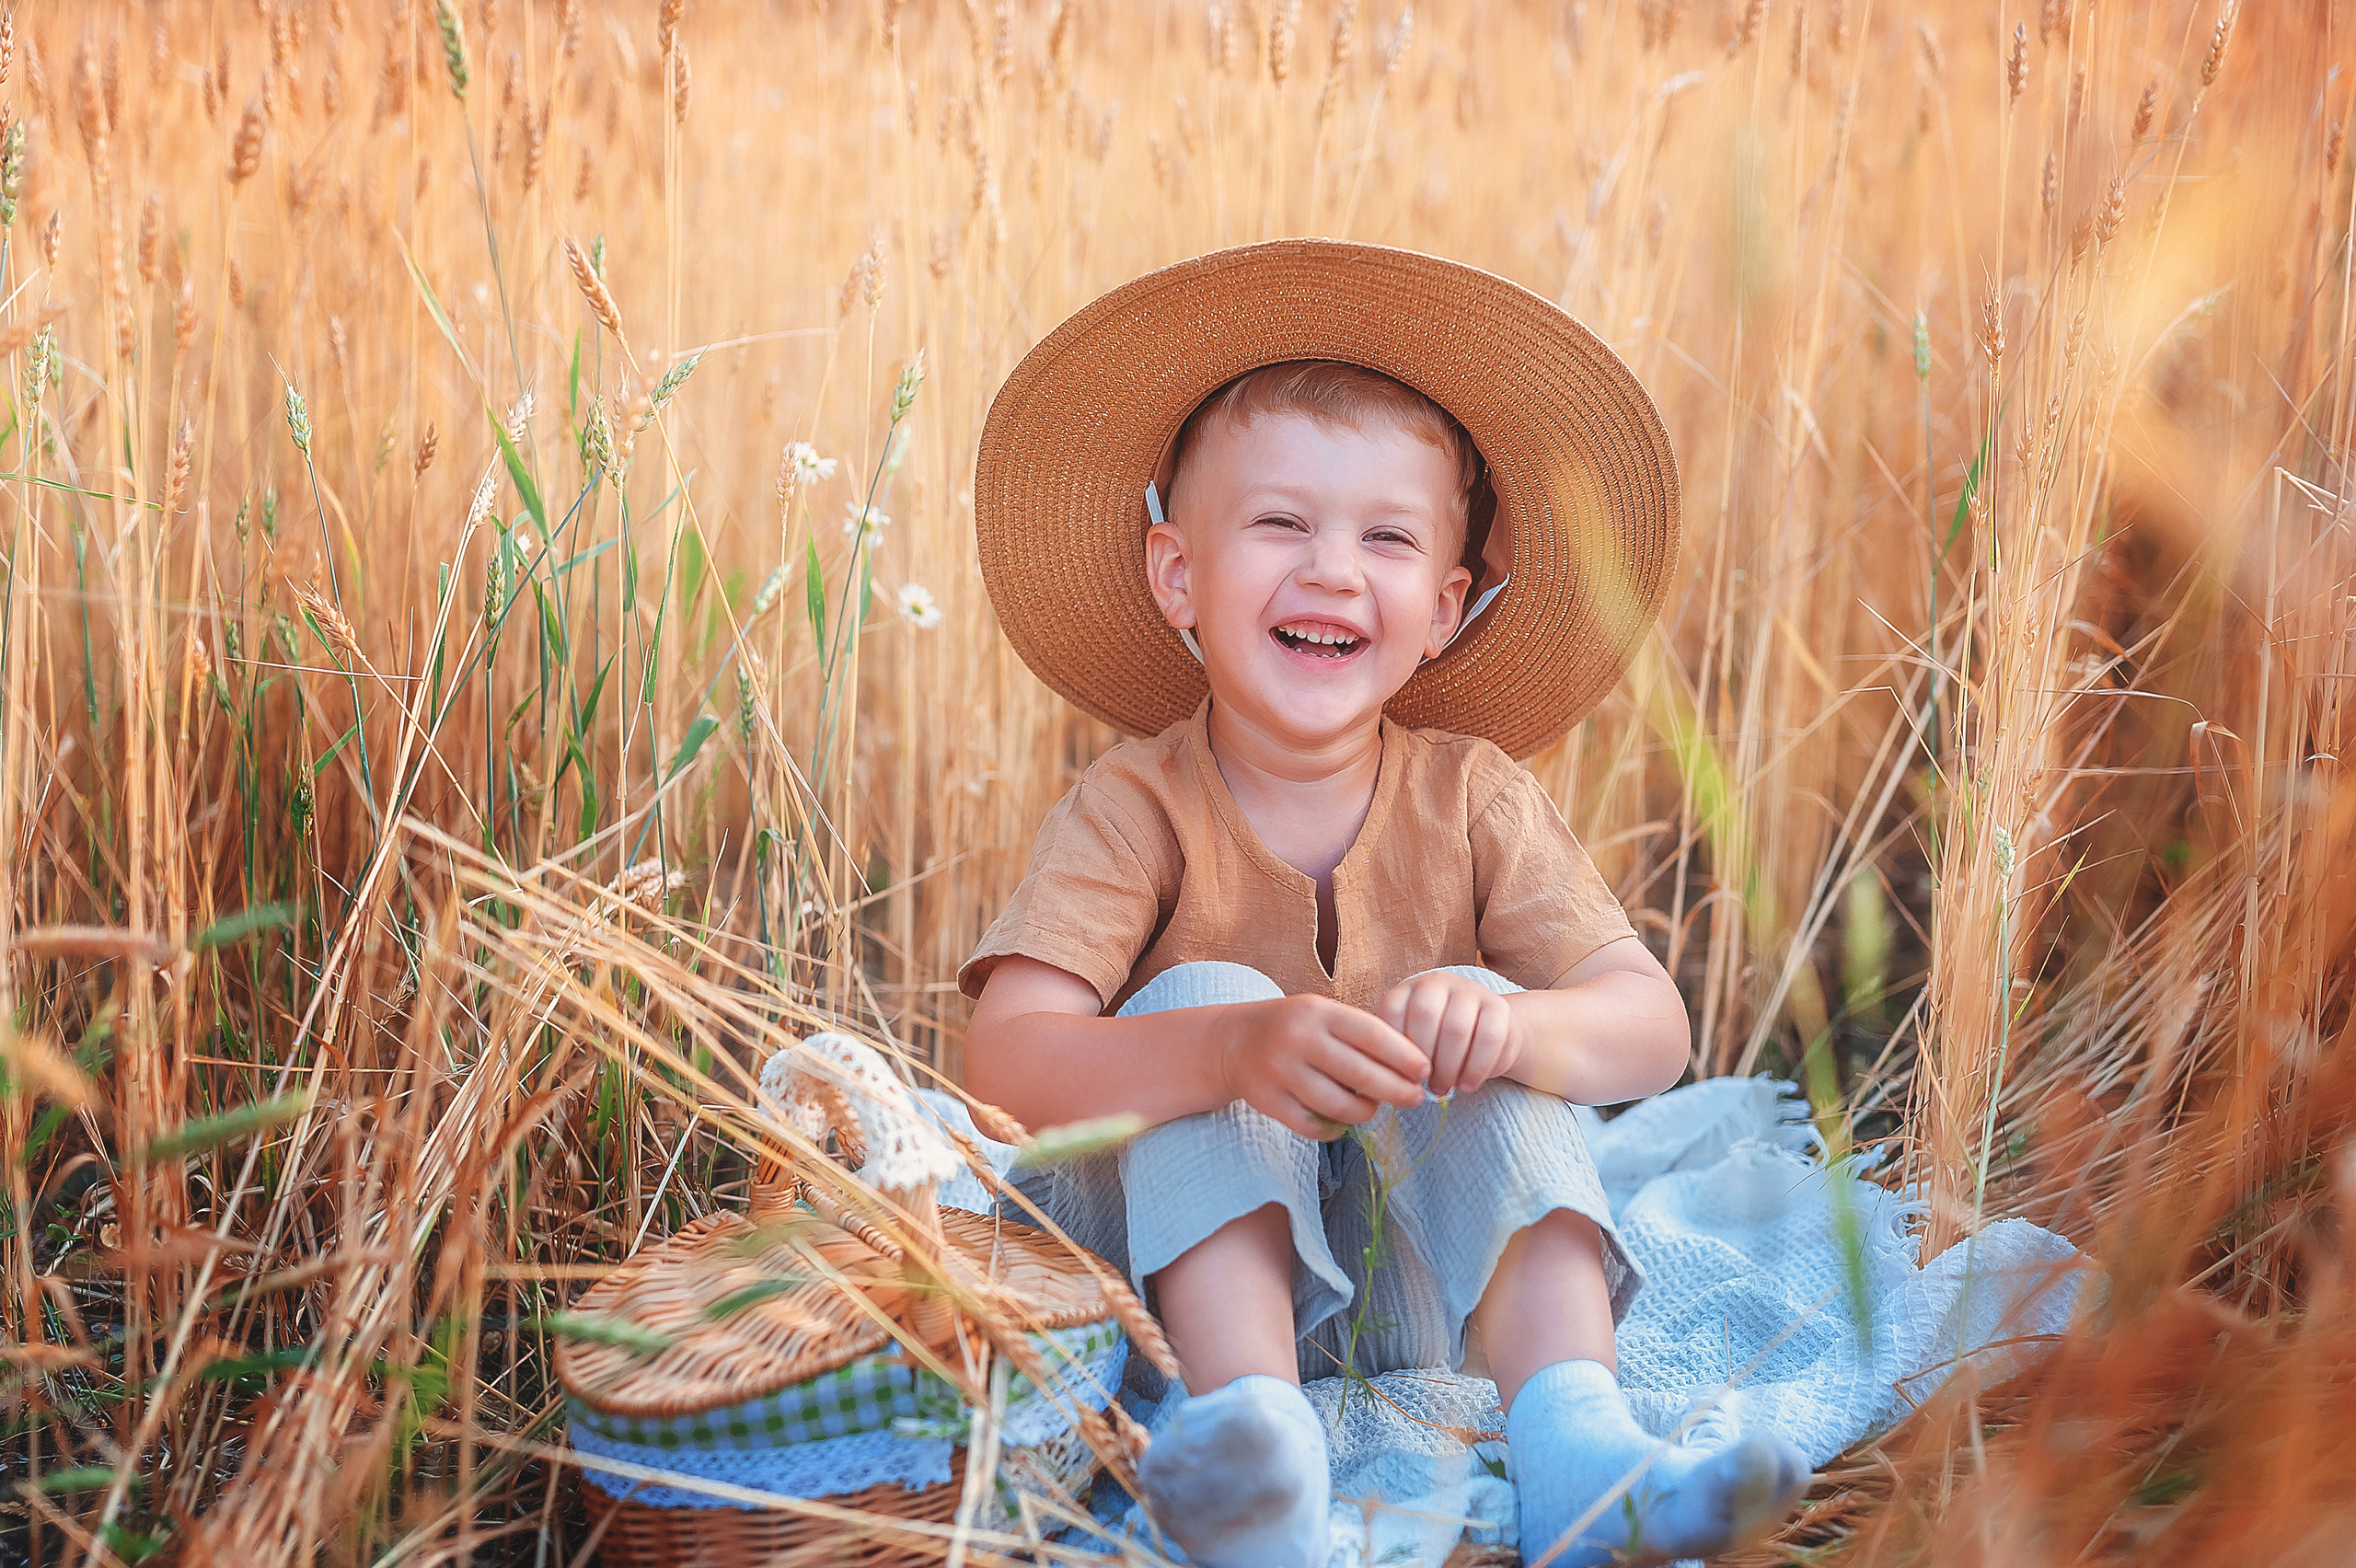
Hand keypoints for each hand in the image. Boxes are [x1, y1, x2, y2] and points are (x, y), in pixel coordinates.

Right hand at [1221, 995, 1430, 1140]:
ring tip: (1374, 1108)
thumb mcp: (1324, 1015)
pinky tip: (1344, 1122)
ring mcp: (1280, 1072)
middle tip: (1416, 1099)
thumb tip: (1411, 1069)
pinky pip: (1314, 1127)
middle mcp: (1298, 1039)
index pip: (1371, 1034)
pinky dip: (1336, 1129)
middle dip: (1396, 1090)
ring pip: (1339, 1106)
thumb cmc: (1295, 1028)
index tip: (1425, 1071)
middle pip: (1360, 1074)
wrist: (1233, 1042)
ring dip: (1366, 1112)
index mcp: (1318, 1012)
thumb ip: (1361, 1036)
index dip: (1404, 1055)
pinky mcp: (1268, 1102)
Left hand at [1377, 972, 1517, 1097]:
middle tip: (1424, 1085)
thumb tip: (1379, 1086)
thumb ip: (1395, 1056)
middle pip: (1425, 1015)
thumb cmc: (1436, 1045)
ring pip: (1456, 1028)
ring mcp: (1470, 991)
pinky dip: (1475, 1069)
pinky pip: (1489, 1039)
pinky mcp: (1499, 1007)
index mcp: (1408, 989)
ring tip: (1443, 1088)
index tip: (1400, 1075)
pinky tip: (1466, 1085)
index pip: (1393, 1011)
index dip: (1394, 1048)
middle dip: (1422, 1058)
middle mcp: (1437, 983)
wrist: (1486, 1033)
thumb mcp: (1411, 1044)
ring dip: (1448, 1068)